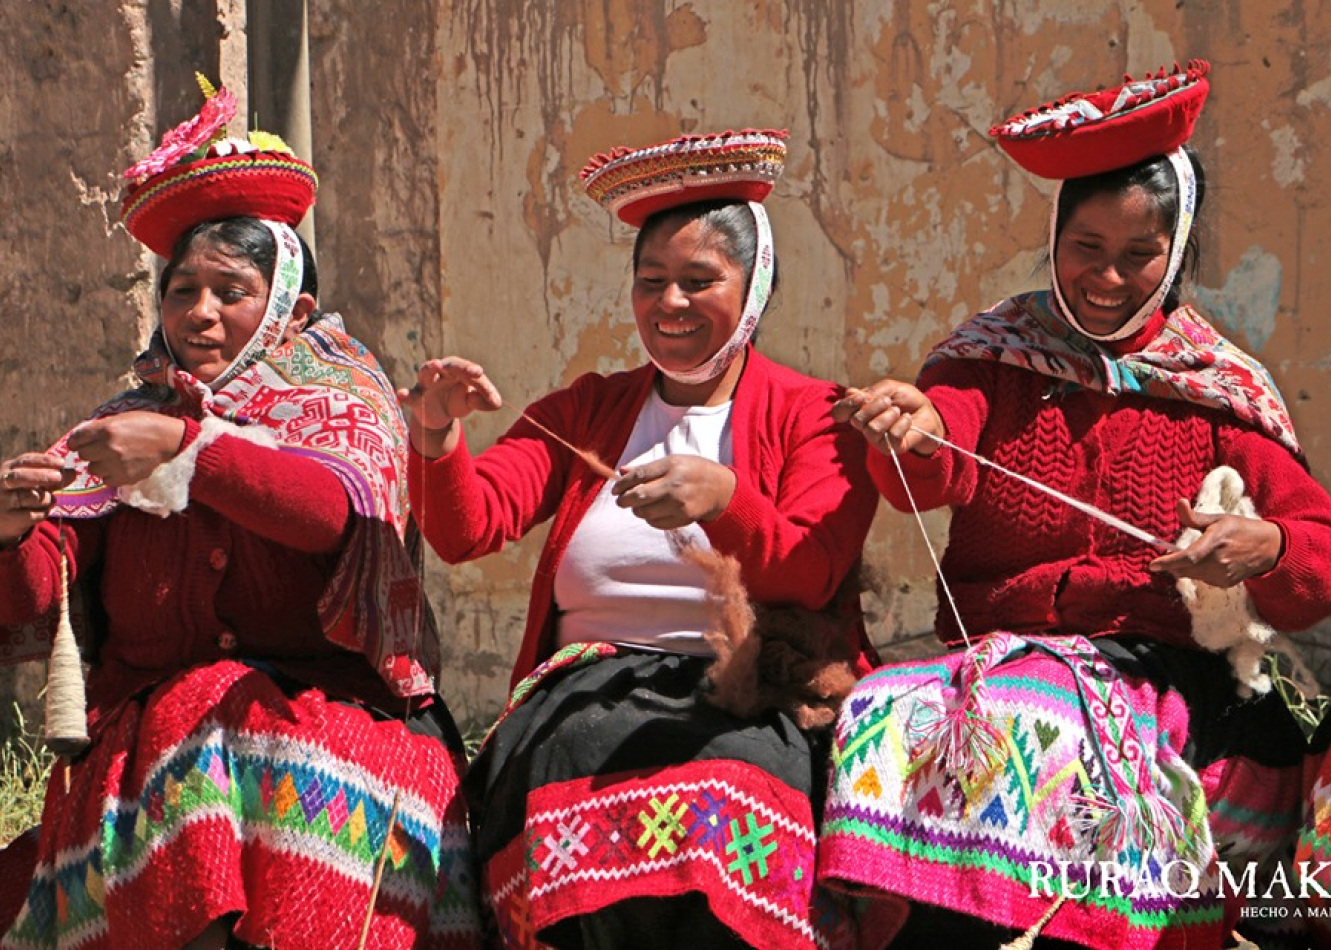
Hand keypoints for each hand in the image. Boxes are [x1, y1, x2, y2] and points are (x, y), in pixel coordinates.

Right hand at [0, 454, 74, 544]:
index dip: (44, 461)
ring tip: (50, 499)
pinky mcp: (9, 518)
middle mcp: (2, 483)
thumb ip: (53, 477)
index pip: (25, 460)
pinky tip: (44, 510)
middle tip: (59, 477)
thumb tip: (73, 472)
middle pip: (20, 477)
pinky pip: (33, 514)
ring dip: (47, 498)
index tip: (62, 463)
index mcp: (8, 469)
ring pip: (31, 497)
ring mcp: (3, 501)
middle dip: (41, 476)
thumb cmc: (22, 493)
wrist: (2, 518)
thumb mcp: (35, 482)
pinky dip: (44, 512)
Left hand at [66, 412, 186, 486]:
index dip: (77, 442)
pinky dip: (111, 475)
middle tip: (103, 450)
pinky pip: (106, 480)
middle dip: (91, 452)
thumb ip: (100, 427)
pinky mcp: (125, 477)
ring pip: (93, 469)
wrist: (170, 440)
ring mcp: (116, 464)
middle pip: (83, 455)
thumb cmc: (147, 425)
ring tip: (115, 459)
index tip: (81, 443)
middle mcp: (108, 447)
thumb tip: (81, 436)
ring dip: (101, 465)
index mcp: (106, 429)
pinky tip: (121, 467)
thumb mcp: (122, 418)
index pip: (75, 440)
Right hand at [397, 357, 502, 457]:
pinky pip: (409, 395)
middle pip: (451, 364)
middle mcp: (442, 372)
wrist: (439, 416)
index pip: (469, 370)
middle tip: (474, 370)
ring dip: (430, 368)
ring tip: (434, 364)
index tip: (481, 374)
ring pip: (426, 372)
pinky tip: (401, 395)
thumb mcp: (473, 402)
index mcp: (459, 370)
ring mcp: (427, 384)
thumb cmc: (458, 401)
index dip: (476, 373)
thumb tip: (496, 403)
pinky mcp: (416, 398)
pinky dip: (405, 395)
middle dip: (462, 366)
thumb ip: (486, 400)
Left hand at [611, 456, 736, 529]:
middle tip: (621, 501)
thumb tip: (621, 471)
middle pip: (638, 496)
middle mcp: (675, 484)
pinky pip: (656, 523)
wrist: (721, 489)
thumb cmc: (694, 471)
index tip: (615, 490)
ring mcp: (680, 503)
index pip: (638, 476)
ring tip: (641, 505)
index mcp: (672, 465)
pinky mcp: (683, 518)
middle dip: (624, 500)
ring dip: (637, 510)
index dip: (622, 484)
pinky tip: (654, 512)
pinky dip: (650, 519)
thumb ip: (647, 468)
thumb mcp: (674, 461)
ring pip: (645, 512)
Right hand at [832, 381, 944, 455]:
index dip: (845, 405)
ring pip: (872, 429)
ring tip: (898, 411)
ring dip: (888, 416)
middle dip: (874, 407)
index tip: (861, 397)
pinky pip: (891, 436)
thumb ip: (872, 392)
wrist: (928, 412)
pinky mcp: (889, 448)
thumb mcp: (890, 388)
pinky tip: (907, 420)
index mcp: (860, 409)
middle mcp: (864, 425)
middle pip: (856, 420)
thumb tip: (850, 393)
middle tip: (888, 401)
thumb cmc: (907, 399)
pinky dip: (902, 424)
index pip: (839, 412)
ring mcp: (876, 438)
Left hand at [1149, 498, 1282, 586]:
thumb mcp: (1218, 518)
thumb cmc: (1240, 529)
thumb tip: (1179, 503)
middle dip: (1173, 564)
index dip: (1169, 562)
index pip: (1189, 557)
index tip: (1152, 564)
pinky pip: (1202, 580)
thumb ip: (1195, 517)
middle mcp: (1219, 561)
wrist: (1268, 548)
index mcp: (1216, 542)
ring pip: (1191, 575)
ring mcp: (1223, 575)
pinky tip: (1212, 562)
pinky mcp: (1225, 584)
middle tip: (1174, 553)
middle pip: (1185, 569)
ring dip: (1187, 567)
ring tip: (1202, 553)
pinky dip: (1199, 572)